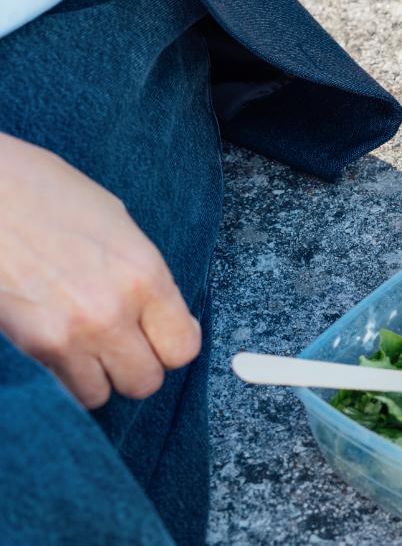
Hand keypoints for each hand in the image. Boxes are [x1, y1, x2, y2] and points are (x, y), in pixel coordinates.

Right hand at [0, 133, 200, 408]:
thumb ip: (144, 277)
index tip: (160, 336)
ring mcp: (69, 333)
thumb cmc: (44, 193)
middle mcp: (112, 311)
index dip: (173, 344)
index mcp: (144, 274)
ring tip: (85, 347)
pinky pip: (63, 390)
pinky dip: (64, 380)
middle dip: (137, 366)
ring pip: (103, 395)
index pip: (184, 347)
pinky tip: (59, 350)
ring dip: (98, 377)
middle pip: (147, 380)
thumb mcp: (116, 225)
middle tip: (121, 344)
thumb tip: (163, 314)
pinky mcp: (32, 345)